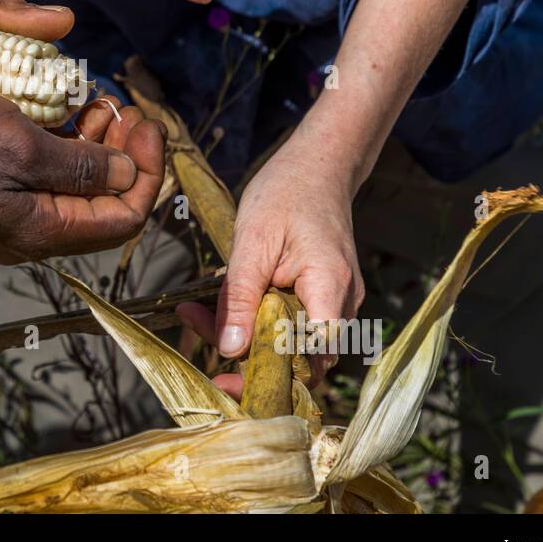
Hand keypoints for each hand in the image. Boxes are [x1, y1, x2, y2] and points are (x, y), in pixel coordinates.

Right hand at [0, 15, 165, 262]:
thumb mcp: (21, 144)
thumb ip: (80, 165)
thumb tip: (127, 174)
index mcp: (39, 231)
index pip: (123, 217)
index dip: (147, 171)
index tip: (148, 121)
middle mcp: (24, 232)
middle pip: (99, 203)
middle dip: (121, 153)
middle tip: (122, 106)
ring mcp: (3, 212)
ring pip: (69, 185)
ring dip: (90, 142)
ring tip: (94, 100)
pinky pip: (36, 173)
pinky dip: (56, 141)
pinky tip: (57, 108)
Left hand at [176, 136, 364, 387]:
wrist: (316, 166)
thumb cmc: (286, 193)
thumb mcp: (251, 241)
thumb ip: (240, 297)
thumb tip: (230, 350)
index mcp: (329, 287)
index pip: (311, 356)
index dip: (272, 375)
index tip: (226, 375)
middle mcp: (343, 303)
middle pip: (302, 360)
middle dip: (250, 362)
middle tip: (201, 340)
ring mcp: (337, 303)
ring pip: (295, 346)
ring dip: (248, 342)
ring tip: (199, 317)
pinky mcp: (324, 300)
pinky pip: (294, 327)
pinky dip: (259, 324)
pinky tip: (222, 309)